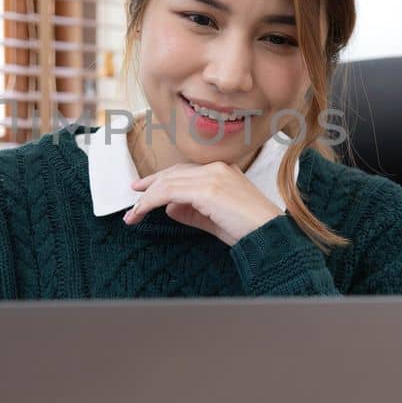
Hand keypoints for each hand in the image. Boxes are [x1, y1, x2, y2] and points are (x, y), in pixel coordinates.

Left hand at [124, 160, 281, 245]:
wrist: (269, 234)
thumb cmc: (247, 229)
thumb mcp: (213, 218)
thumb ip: (191, 211)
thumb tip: (169, 208)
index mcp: (222, 170)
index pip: (184, 170)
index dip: (162, 179)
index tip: (144, 189)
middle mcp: (216, 168)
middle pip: (173, 172)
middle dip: (150, 185)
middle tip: (133, 198)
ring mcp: (211, 176)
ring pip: (167, 182)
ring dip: (146, 199)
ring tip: (133, 215)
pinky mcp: (206, 189)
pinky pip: (168, 192)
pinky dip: (151, 202)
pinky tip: (142, 212)